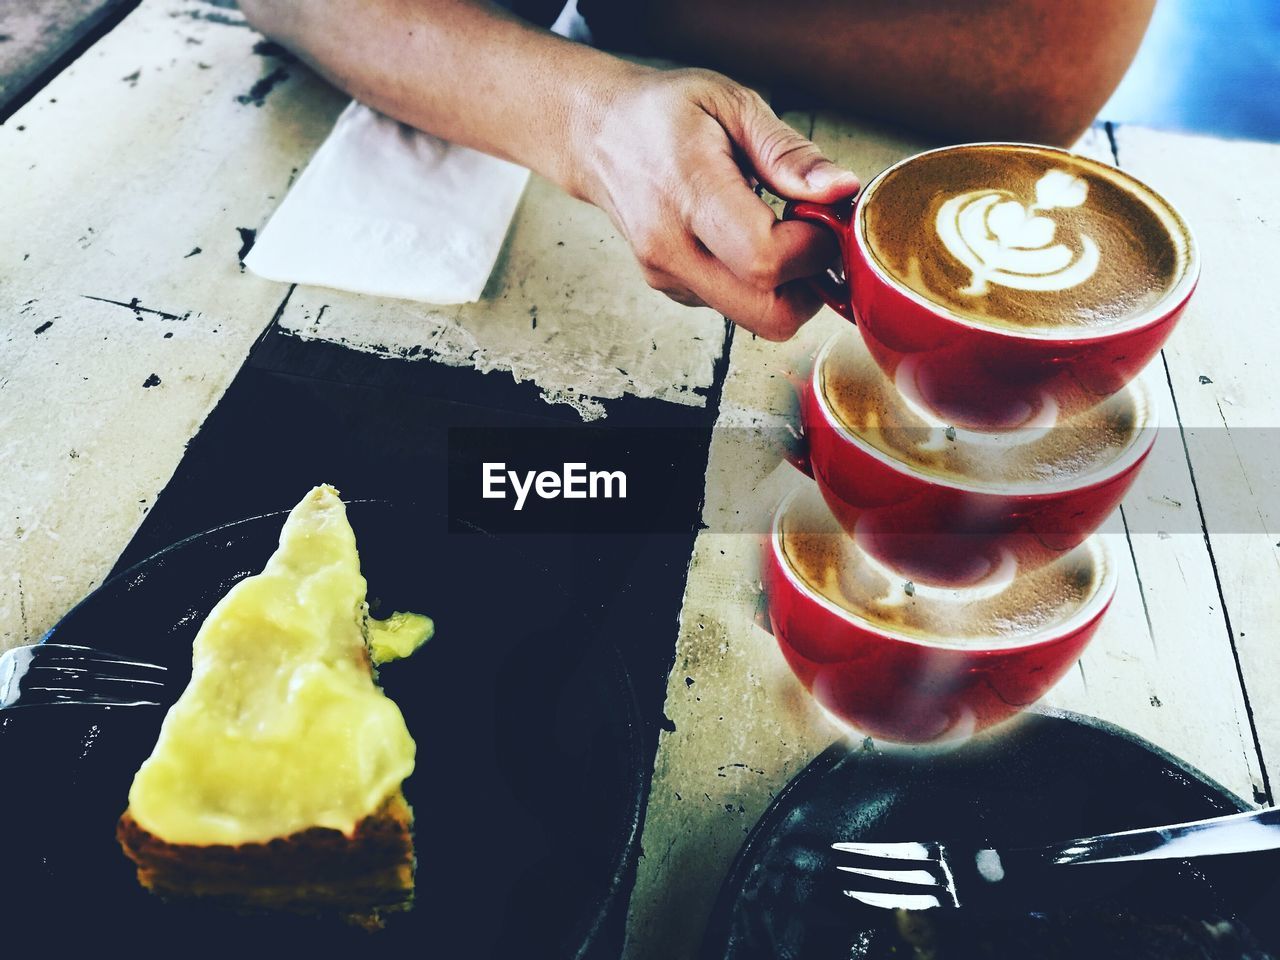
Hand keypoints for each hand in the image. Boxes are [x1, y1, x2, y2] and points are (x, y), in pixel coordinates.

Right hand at [571, 67, 859, 340]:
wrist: (598, 135)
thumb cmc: (663, 114)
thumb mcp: (733, 105)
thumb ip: (788, 153)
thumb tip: (840, 190)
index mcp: (686, 194)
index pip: (765, 260)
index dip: (813, 247)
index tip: (822, 213)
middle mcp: (670, 249)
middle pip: (769, 313)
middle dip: (810, 284)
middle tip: (810, 233)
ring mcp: (669, 277)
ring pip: (758, 319)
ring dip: (787, 286)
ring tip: (777, 227)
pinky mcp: (674, 291)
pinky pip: (737, 308)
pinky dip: (759, 283)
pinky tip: (747, 237)